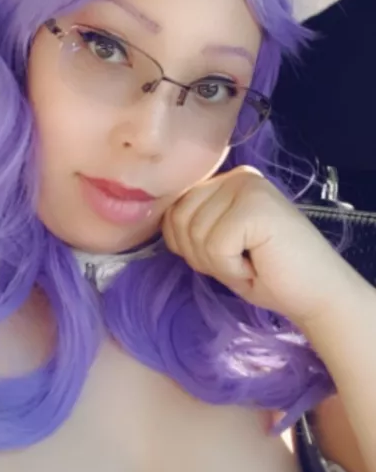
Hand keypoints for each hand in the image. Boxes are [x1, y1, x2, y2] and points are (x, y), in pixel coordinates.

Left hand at [162, 165, 356, 329]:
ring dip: (219, 265)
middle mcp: (236, 176)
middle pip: (179, 220)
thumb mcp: (217, 245)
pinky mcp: (256, 206)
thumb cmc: (268, 274)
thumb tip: (152, 218)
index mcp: (224, 182)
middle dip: (201, 256)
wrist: (319, 294)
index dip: (188, 247)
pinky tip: (258, 266)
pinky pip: (215, 246)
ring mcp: (248, 187)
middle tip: (240, 264)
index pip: (173, 211)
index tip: (226, 258)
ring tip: (251, 264)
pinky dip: (232, 269)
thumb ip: (191, 226)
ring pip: (195, 235)